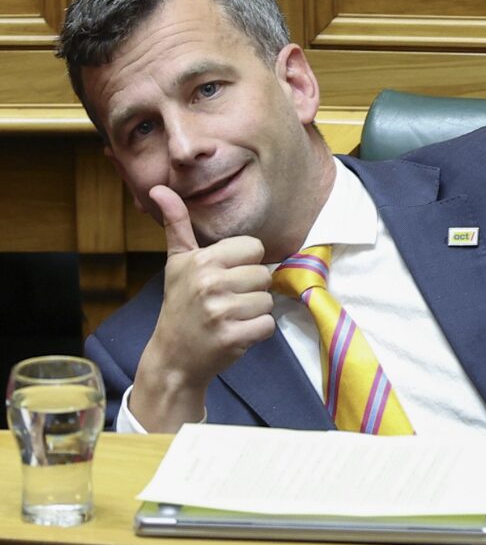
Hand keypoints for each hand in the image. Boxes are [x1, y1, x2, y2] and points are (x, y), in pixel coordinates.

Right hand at [130, 185, 274, 431]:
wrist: (173, 356)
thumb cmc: (180, 305)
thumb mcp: (177, 263)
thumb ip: (177, 225)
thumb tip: (159, 188)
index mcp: (201, 261)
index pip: (254, 248)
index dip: (245, 263)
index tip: (227, 276)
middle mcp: (210, 283)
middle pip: (263, 275)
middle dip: (251, 289)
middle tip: (227, 301)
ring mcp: (221, 312)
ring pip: (267, 300)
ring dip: (254, 311)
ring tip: (231, 317)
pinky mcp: (232, 337)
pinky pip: (267, 325)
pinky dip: (258, 331)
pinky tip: (237, 332)